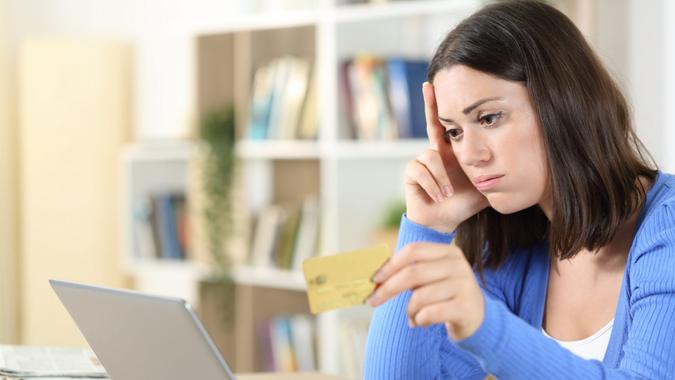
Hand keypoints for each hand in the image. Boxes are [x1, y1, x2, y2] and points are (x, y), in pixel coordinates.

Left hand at [367, 242, 483, 340]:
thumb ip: (411, 271)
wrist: (477, 318)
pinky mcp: (466, 307)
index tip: (374, 279)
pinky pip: (429, 313)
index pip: (413, 251)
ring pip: (420, 296)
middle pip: (413, 273)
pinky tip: (422, 322)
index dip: (390, 265)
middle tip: (373, 301)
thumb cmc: (445, 295)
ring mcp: (465, 285)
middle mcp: (459, 265)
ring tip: (411, 316)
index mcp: (448, 252)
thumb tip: (377, 277)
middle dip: (388, 288)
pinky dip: (419, 320)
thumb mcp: (432, 277)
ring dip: (408, 310)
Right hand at [404, 82, 488, 231]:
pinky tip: (438, 196)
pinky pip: (420, 170)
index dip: (444, 105)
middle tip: (429, 85)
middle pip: (431, 122)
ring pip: (430, 156)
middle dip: (430, 102)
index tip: (440, 83)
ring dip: (442, 178)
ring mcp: (421, 161)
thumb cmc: (465, 204)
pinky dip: (433, 185)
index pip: (449, 124)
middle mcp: (435, 152)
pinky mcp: (411, 174)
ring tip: (448, 193)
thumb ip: (499, 176)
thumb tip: (525, 169)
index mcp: (453, 151)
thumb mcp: (486, 187)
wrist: (445, 222)